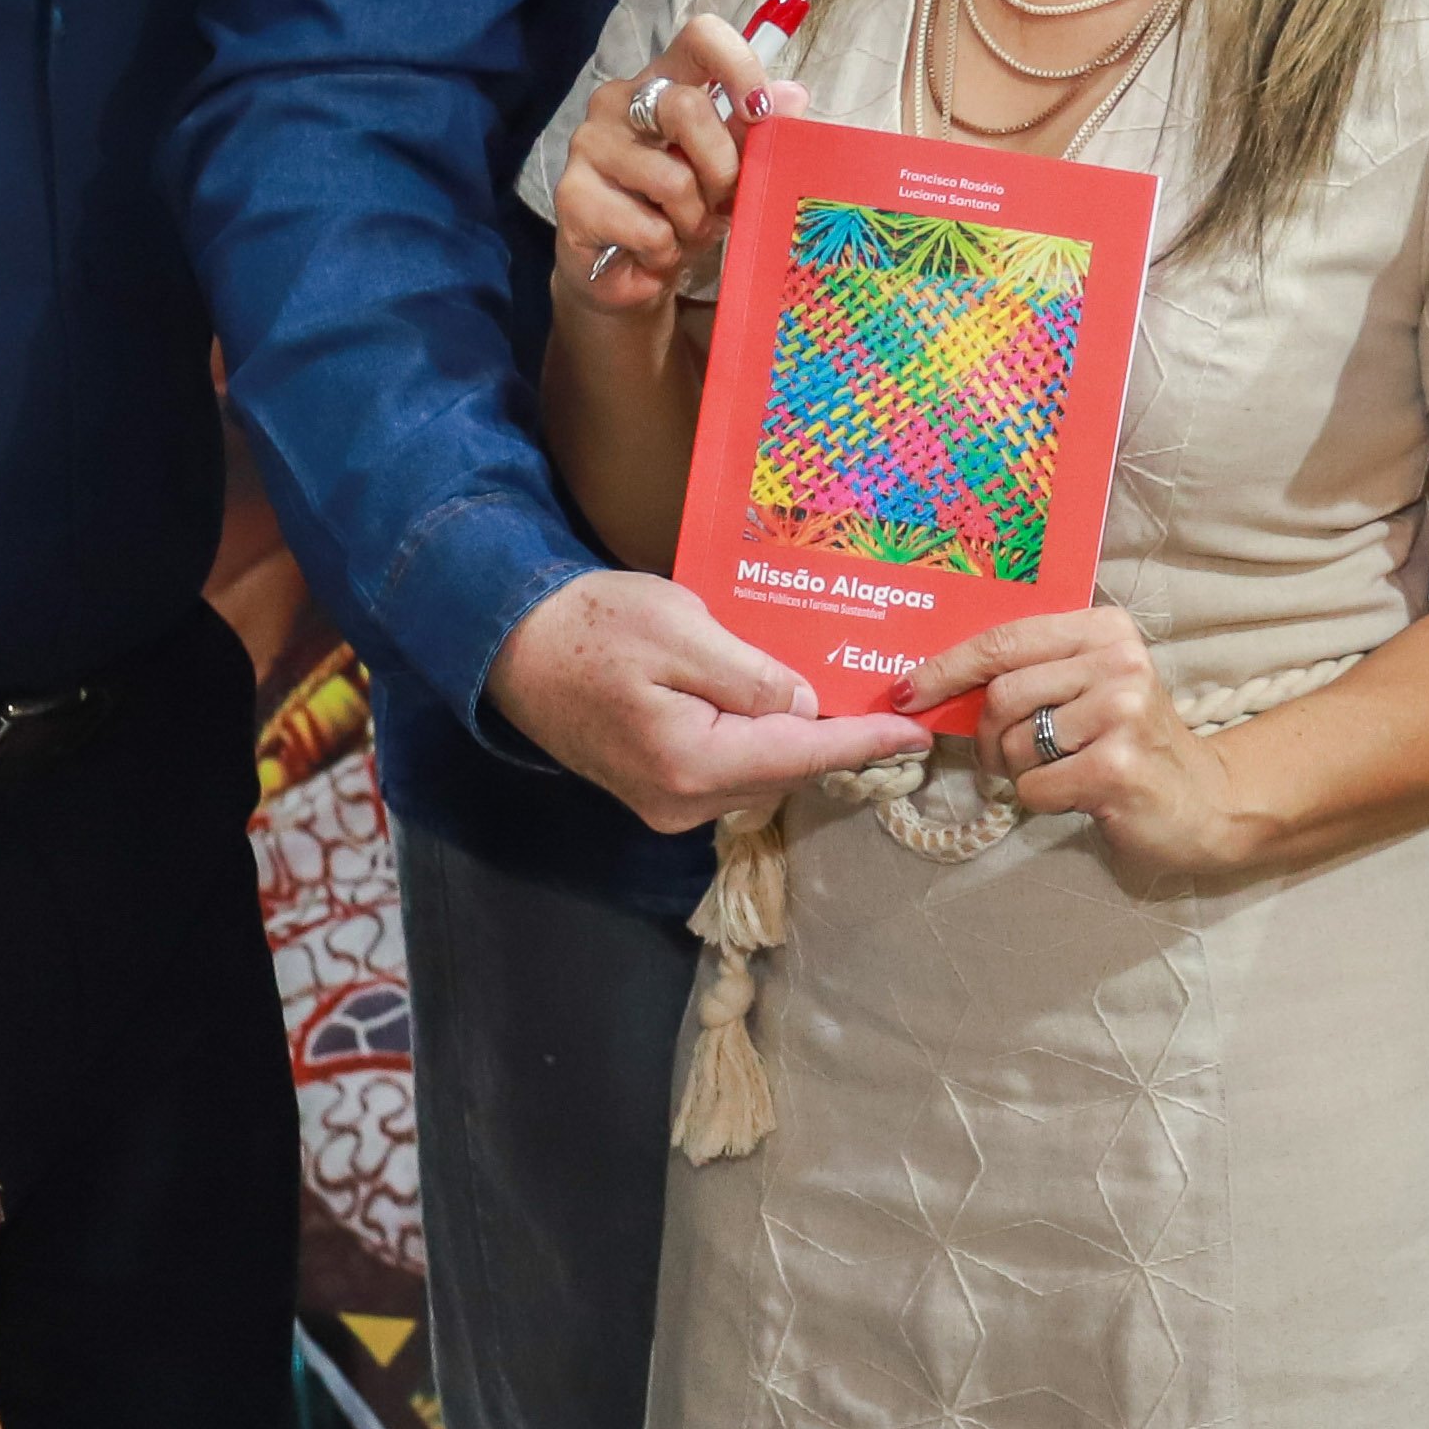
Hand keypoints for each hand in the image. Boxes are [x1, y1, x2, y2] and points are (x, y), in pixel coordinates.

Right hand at [495, 570, 931, 835]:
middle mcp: (682, 801)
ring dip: (794, 740)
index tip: (919, 739)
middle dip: (833, 740)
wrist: (508, 645)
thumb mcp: (680, 629)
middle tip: (886, 706)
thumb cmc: (590, 625)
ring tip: (838, 700)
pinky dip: (759, 743)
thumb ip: (751, 675)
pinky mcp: (655, 791)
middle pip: (783, 771)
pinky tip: (776, 708)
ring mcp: (665, 804)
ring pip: (757, 774)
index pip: (801, 756)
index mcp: (692, 761)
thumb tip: (807, 706)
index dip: (864, 744)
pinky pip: (728, 771)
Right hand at [556, 12, 798, 317]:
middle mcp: (618, 101)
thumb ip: (754, 133)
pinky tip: (650, 251)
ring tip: (681, 231)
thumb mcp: (726, 170)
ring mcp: (589, 145)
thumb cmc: (680, 210)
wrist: (626, 270)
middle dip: (722, 168)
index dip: (738, 67)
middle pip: (687, 109)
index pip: (700, 37)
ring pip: (671, 180)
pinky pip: (648, 229)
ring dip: (693, 222)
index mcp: (663, 81)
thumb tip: (793, 95)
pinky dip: (665, 252)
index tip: (760, 111)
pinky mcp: (572, 195)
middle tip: (721, 201)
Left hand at [912, 607, 1260, 889]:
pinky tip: (1078, 794)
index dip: (946, 668)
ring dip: (1017, 771)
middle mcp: (1118, 661)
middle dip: (986, 737)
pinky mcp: (1117, 766)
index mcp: (1104, 629)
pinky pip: (1035, 786)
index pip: (1004, 640)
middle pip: (1001, 694)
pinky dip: (1042, 800)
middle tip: (999, 759)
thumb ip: (1032, 672)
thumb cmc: (1127, 743)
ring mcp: (1121, 713)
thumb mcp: (1089, 688)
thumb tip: (932, 683)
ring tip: (1057, 772)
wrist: (1203, 800)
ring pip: (1014, 744)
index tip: (905, 692)